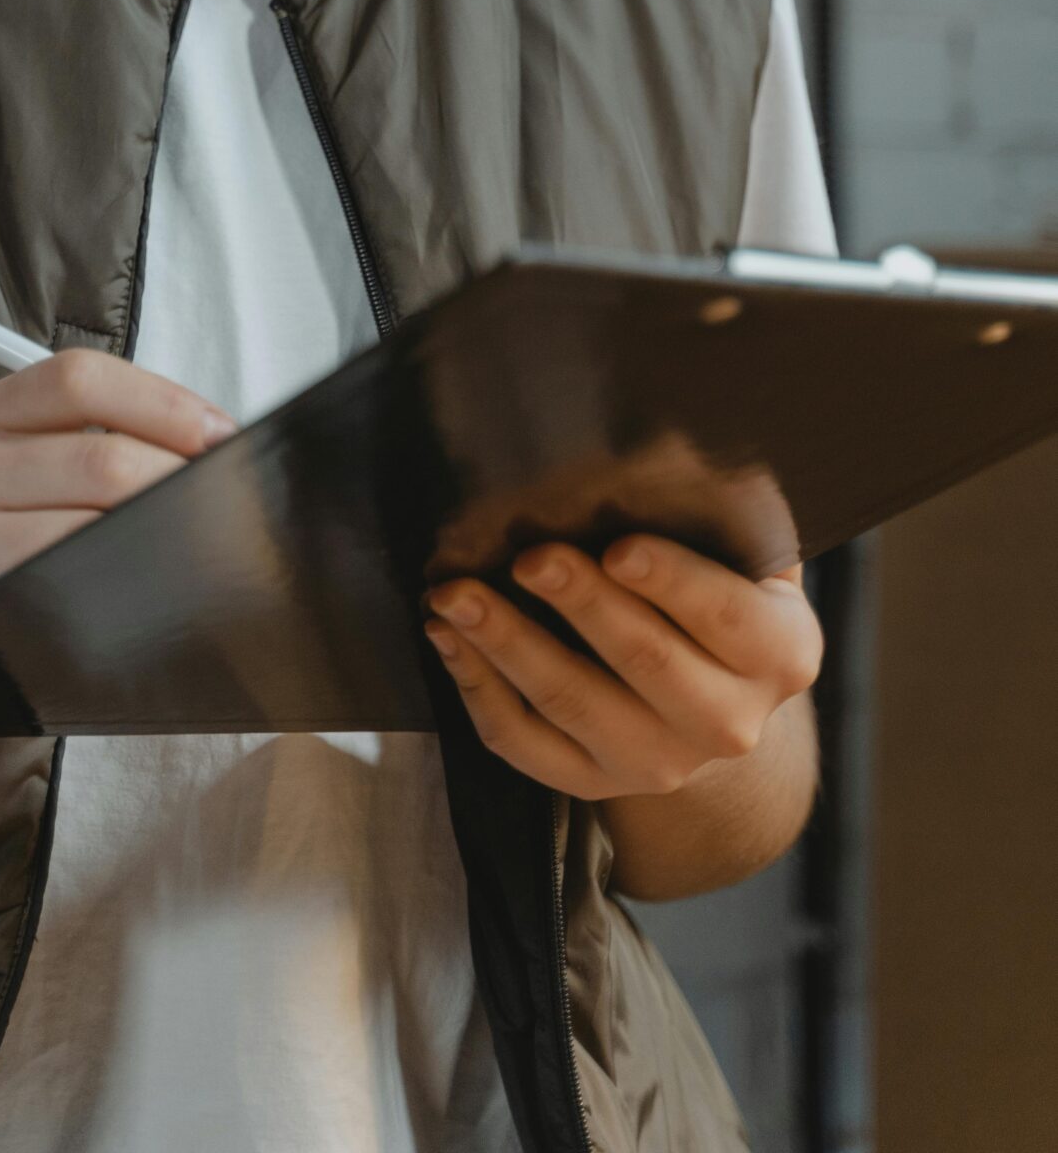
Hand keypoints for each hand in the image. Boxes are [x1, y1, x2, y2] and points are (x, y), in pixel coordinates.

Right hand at [0, 348, 237, 659]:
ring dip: (160, 537)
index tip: (221, 435)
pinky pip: (60, 582)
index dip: (164, 402)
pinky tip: (143, 592)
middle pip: (99, 455)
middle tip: (224, 506)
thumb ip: (89, 447)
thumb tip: (205, 448)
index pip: (83, 378)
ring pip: (88, 521)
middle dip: (177, 482)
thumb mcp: (12, 475)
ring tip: (198, 549)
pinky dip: (118, 585)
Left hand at [420, 536, 822, 799]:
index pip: (725, 613)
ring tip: (455, 594)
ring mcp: (659, 763)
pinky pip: (524, 744)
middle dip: (580, 603)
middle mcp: (728, 723)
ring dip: (506, 643)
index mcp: (779, 654)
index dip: (671, 580)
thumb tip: (662, 442)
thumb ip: (718, 511)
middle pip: (645, 661)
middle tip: (528, 557)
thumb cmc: (717, 588)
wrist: (709, 694)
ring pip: (572, 703)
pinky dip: (478, 689)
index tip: (618, 548)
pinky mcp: (593, 784)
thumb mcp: (743, 550)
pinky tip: (448, 638)